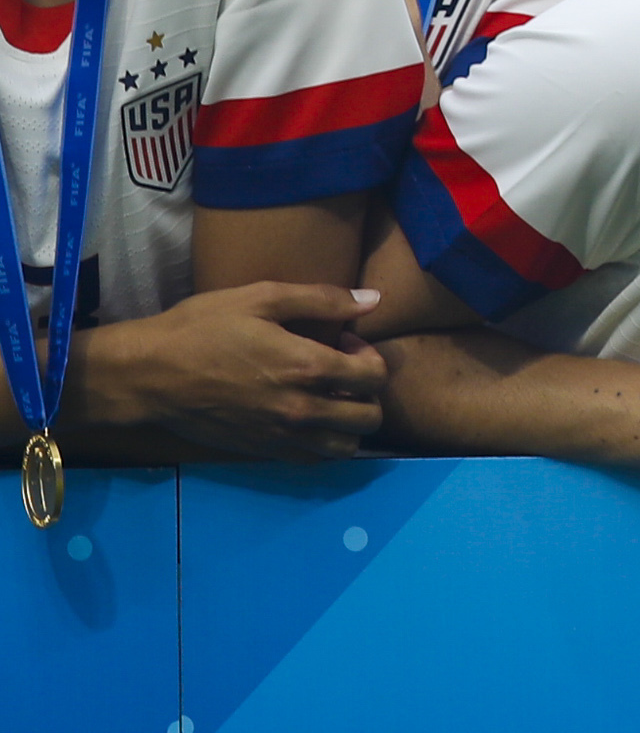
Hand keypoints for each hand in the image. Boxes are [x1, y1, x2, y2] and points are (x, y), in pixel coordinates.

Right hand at [72, 282, 386, 458]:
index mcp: (306, 367)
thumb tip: (372, 300)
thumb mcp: (261, 297)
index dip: (370, 355)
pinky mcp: (258, 451)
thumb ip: (323, 299)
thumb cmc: (202, 329)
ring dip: (350, 423)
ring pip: (344, 447)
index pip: (374, 376)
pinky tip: (305, 417)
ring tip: (330, 398)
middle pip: (368, 417)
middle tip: (342, 372)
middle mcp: (299, 409)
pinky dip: (322, 442)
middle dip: (369, 392)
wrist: (147, 375)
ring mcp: (278, 436)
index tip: (345, 342)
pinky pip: (311, 459)